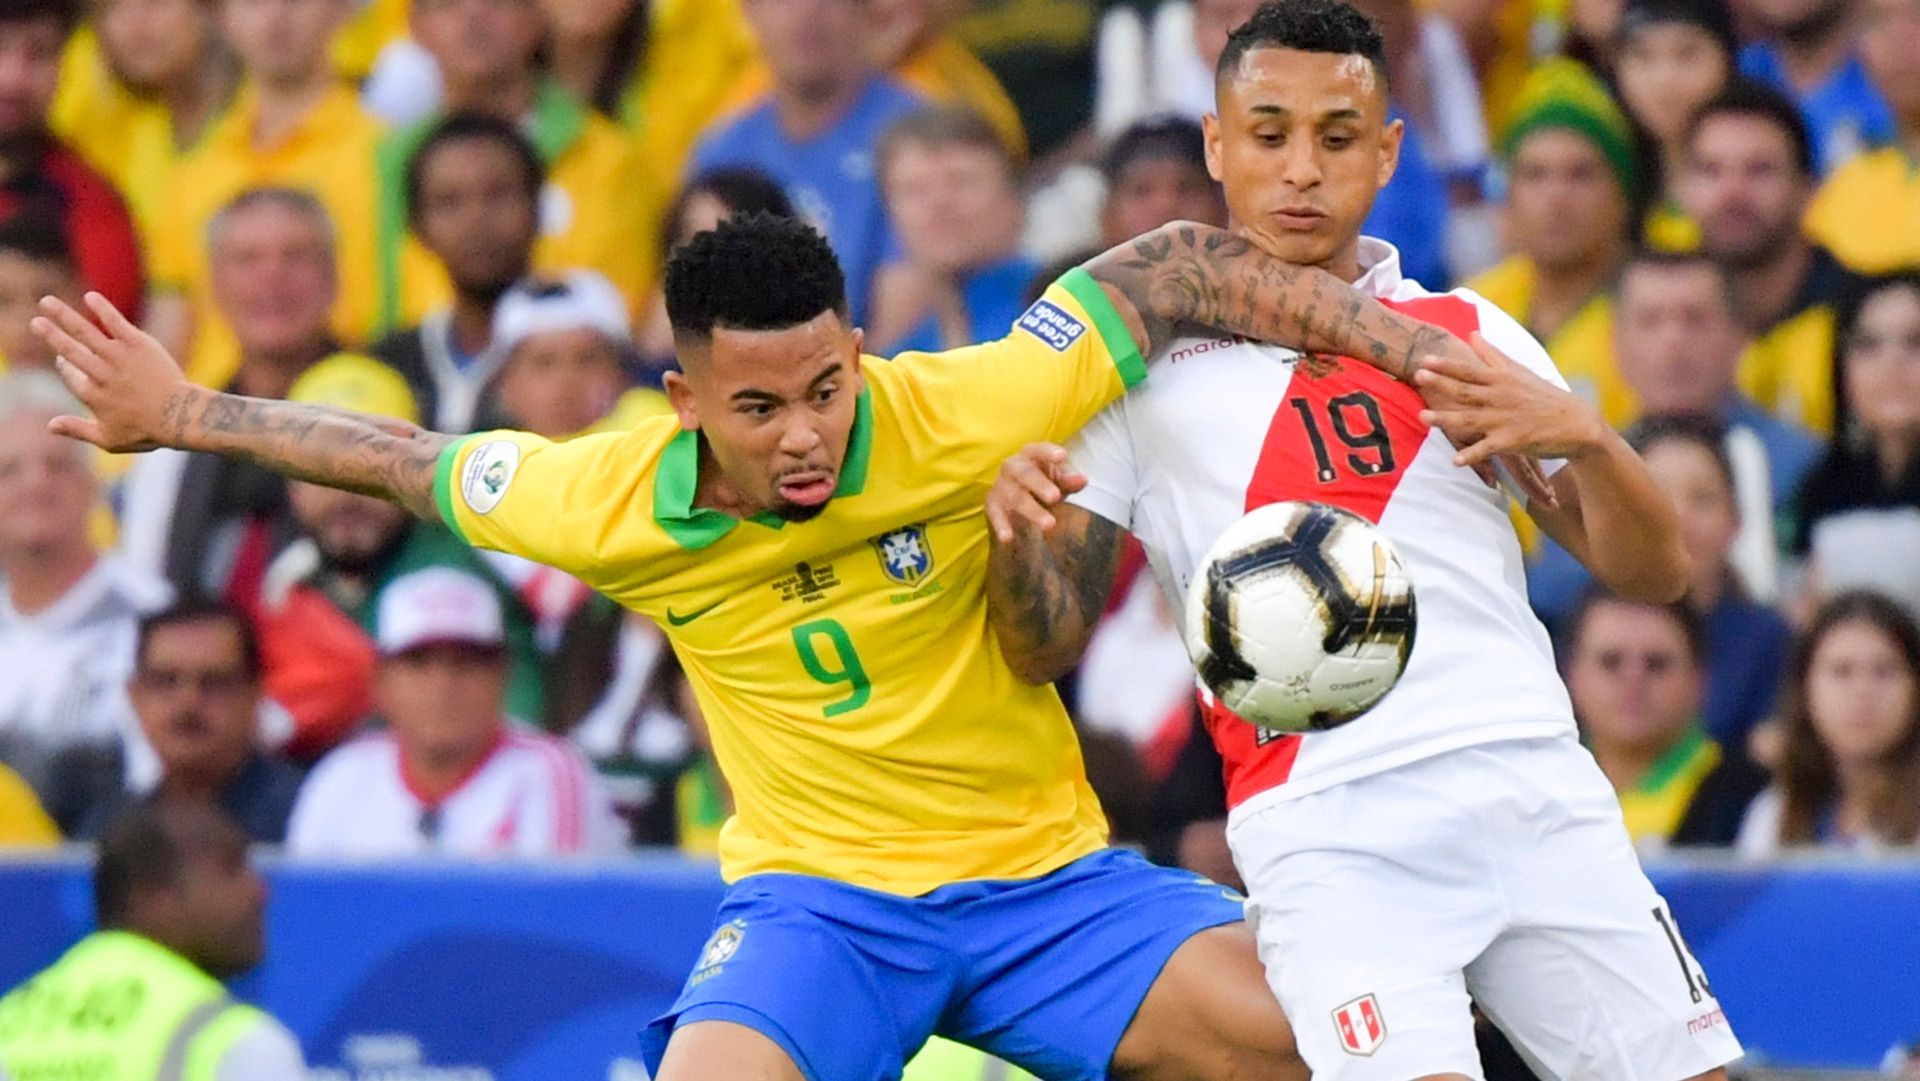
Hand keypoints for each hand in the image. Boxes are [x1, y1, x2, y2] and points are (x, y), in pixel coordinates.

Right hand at [31, 292, 202, 452]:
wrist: (180, 416)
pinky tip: (90, 297)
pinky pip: (116, 323)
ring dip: (64, 316)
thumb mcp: (109, 440)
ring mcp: (118, 357)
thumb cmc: (147, 431)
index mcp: (92, 395)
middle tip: (35, 322)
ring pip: (85, 333)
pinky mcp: (138, 345)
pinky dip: (102, 310)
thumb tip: (49, 425)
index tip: (63, 359)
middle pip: (70, 350)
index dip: (65, 367)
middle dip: (51, 335)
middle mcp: (100, 374)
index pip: (71, 376)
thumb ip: (78, 430)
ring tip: (46, 302)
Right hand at [987, 443, 1086, 543]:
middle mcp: (1013, 466)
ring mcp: (1001, 485)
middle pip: (1025, 474)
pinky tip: (1008, 538)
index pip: (1039, 450)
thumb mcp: (1057, 481)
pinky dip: (1001, 525)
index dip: (1049, 453)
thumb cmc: (1041, 482)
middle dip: (1040, 486)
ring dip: (1032, 511)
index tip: (1062, 456)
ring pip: (1015, 497)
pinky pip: (995, 514)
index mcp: (1030, 455)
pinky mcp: (992, 503)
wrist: (1013, 494)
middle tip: (1055, 497)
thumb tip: (1083, 480)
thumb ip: (1069, 481)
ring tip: (1049, 524)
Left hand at [1421, 334, 1558, 505]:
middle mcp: (1500, 397)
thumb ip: (1492, 354)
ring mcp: (1505, 419)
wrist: (1575, 422)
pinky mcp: (1512, 440)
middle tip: (1417, 375)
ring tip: (1422, 417)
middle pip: (1465, 390)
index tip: (1425, 358)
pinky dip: (1472, 455)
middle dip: (1441, 383)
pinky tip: (1455, 461)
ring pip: (1470, 419)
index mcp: (1501, 380)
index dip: (1446, 364)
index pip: (1469, 370)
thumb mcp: (1518, 371)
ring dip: (1446, 419)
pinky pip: (1488, 448)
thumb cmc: (1542, 395)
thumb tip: (1472, 334)